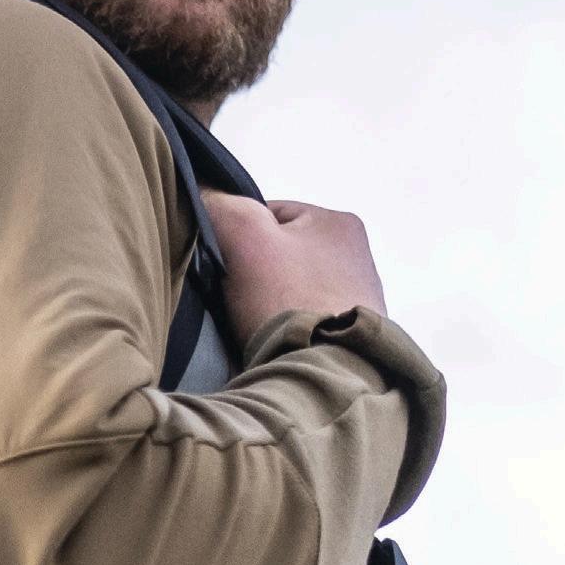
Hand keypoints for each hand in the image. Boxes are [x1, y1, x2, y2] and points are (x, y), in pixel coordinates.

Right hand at [201, 190, 387, 351]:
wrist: (326, 370)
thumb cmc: (287, 299)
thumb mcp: (246, 238)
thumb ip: (222, 207)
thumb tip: (204, 194)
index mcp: (339, 222)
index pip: (270, 215)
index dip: (237, 237)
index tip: (222, 266)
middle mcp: (358, 254)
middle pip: (282, 254)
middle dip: (256, 272)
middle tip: (234, 297)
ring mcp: (359, 298)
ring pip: (293, 289)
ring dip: (271, 302)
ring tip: (254, 324)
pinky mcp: (353, 335)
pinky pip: (306, 319)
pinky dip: (288, 326)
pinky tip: (276, 340)